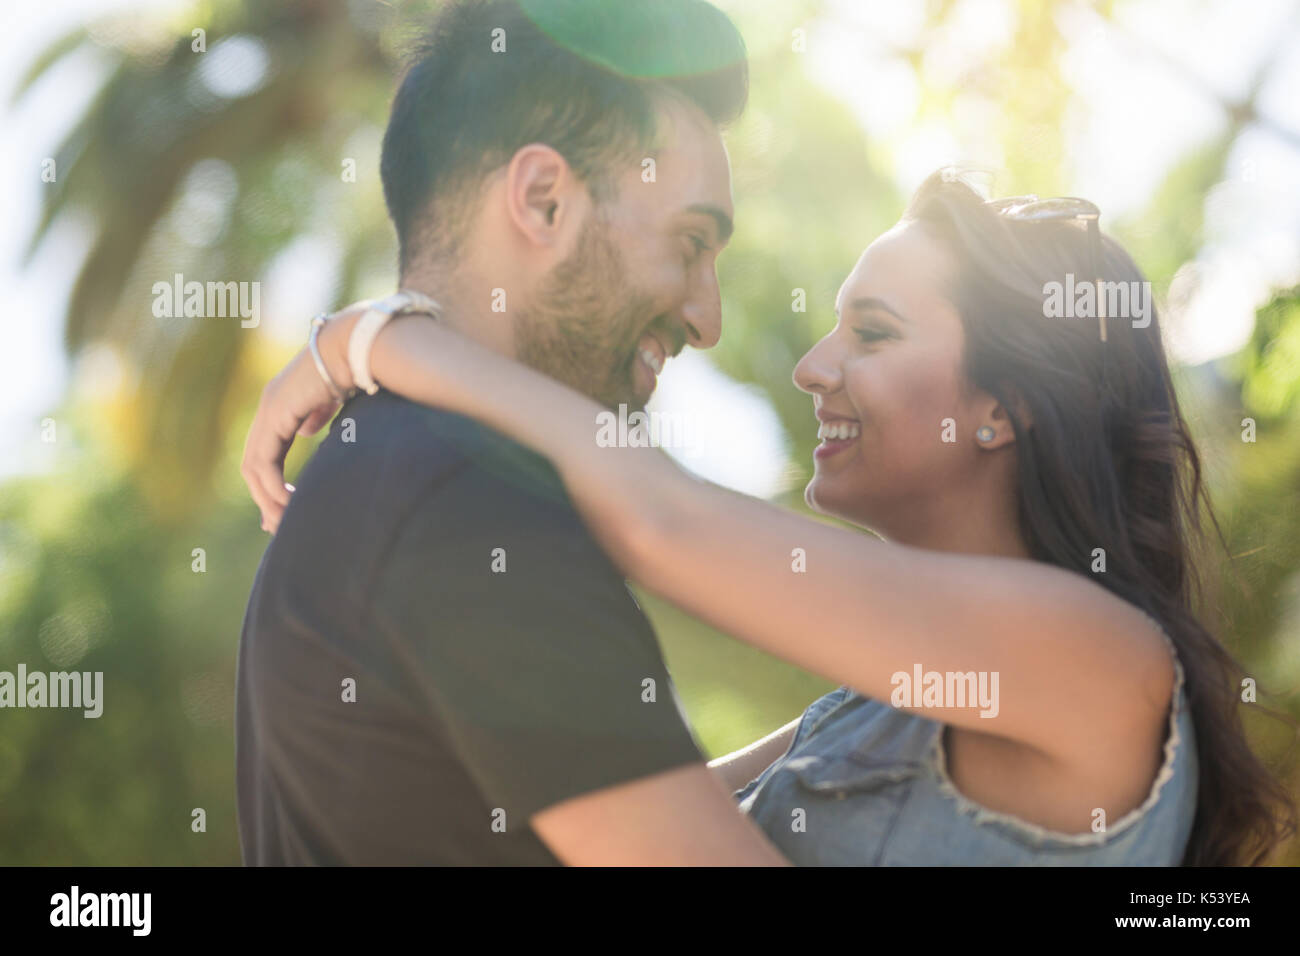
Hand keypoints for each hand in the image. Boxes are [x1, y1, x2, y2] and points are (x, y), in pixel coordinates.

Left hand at [241, 306, 363, 533]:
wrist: (356, 346)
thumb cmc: (357, 368)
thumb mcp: (334, 399)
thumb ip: (317, 415)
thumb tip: (307, 432)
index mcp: (282, 405)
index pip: (267, 452)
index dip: (272, 483)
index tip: (287, 509)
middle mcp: (269, 408)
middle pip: (254, 465)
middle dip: (264, 498)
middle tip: (276, 527)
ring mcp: (269, 411)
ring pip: (253, 468)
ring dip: (267, 498)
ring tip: (284, 522)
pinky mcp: (274, 415)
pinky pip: (263, 462)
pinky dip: (272, 486)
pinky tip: (289, 503)